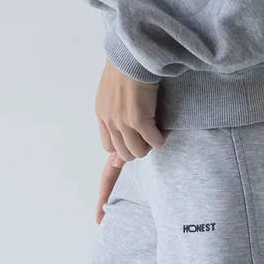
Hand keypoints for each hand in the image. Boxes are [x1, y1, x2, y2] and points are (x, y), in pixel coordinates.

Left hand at [95, 60, 163, 222]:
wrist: (135, 49)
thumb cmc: (133, 65)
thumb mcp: (120, 93)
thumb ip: (122, 114)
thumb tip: (129, 139)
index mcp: (104, 116)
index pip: (106, 154)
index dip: (107, 182)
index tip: (100, 214)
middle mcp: (109, 122)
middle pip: (124, 156)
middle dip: (140, 152)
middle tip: (152, 135)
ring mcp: (122, 122)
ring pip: (138, 153)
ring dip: (151, 145)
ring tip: (157, 128)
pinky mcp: (137, 118)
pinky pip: (154, 141)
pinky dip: (161, 137)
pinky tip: (163, 125)